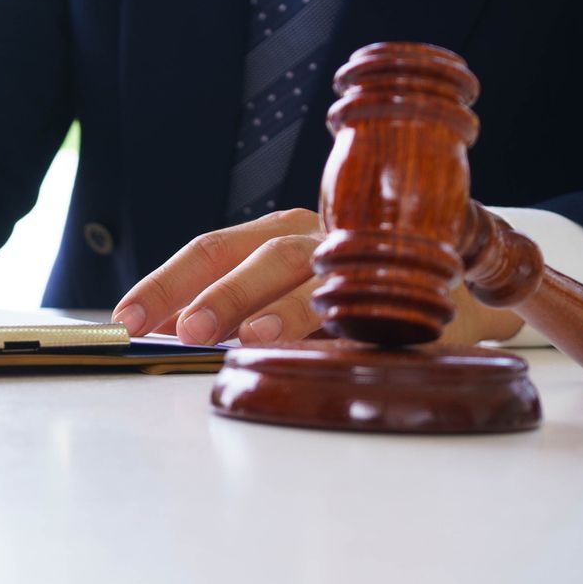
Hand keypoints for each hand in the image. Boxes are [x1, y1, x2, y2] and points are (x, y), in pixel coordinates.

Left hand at [112, 208, 524, 345]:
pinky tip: (329, 349)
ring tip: (252, 339)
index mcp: (281, 234)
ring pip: (318, 277)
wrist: (455, 276)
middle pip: (262, 255)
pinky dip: (347, 330)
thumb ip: (236, 307)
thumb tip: (169, 334)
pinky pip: (373, 310)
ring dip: (284, 310)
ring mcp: (363, 262)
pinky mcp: (407, 292)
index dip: (167, 280)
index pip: (213, 247)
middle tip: (185, 329)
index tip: (127, 318)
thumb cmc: (351, 284)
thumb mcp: (290, 287)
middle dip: (220, 293)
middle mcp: (318, 238)